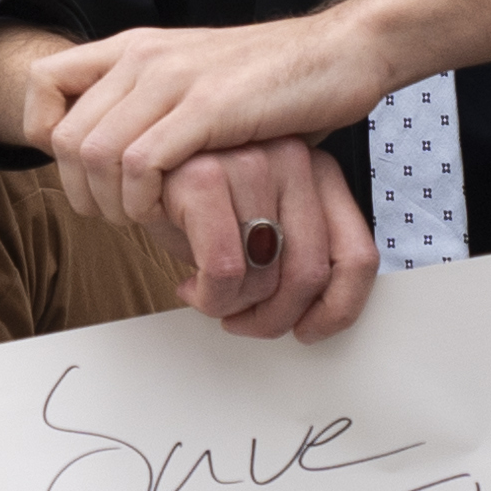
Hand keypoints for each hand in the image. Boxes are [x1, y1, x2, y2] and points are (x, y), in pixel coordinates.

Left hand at [38, 16, 383, 228]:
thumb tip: (110, 156)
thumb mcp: (195, 84)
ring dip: (112, 204)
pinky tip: (170, 211)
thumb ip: (150, 108)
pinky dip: (143, 201)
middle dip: (83, 193)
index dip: (45, 136)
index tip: (83, 170)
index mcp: (135, 49)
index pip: (43, 83)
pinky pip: (139, 163)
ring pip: (92, 154)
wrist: (342, 53)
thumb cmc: (275, 84)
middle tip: (121, 215)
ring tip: (147, 218)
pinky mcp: (207, 108)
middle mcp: (143, 57)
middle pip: (63, 137)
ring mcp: (173, 79)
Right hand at [153, 135, 377, 341]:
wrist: (134, 171)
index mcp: (319, 171)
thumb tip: (312, 315)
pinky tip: (191, 288)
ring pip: (265, 279)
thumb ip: (294, 255)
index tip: (308, 330)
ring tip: (211, 297)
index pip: (356, 257)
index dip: (337, 310)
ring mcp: (250, 163)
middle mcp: (293, 159)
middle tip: (243, 321)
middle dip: (272, 319)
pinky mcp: (204, 176)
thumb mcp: (258, 224)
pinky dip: (208, 298)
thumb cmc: (196, 202)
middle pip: (309, 276)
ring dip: (232, 309)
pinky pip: (223, 272)